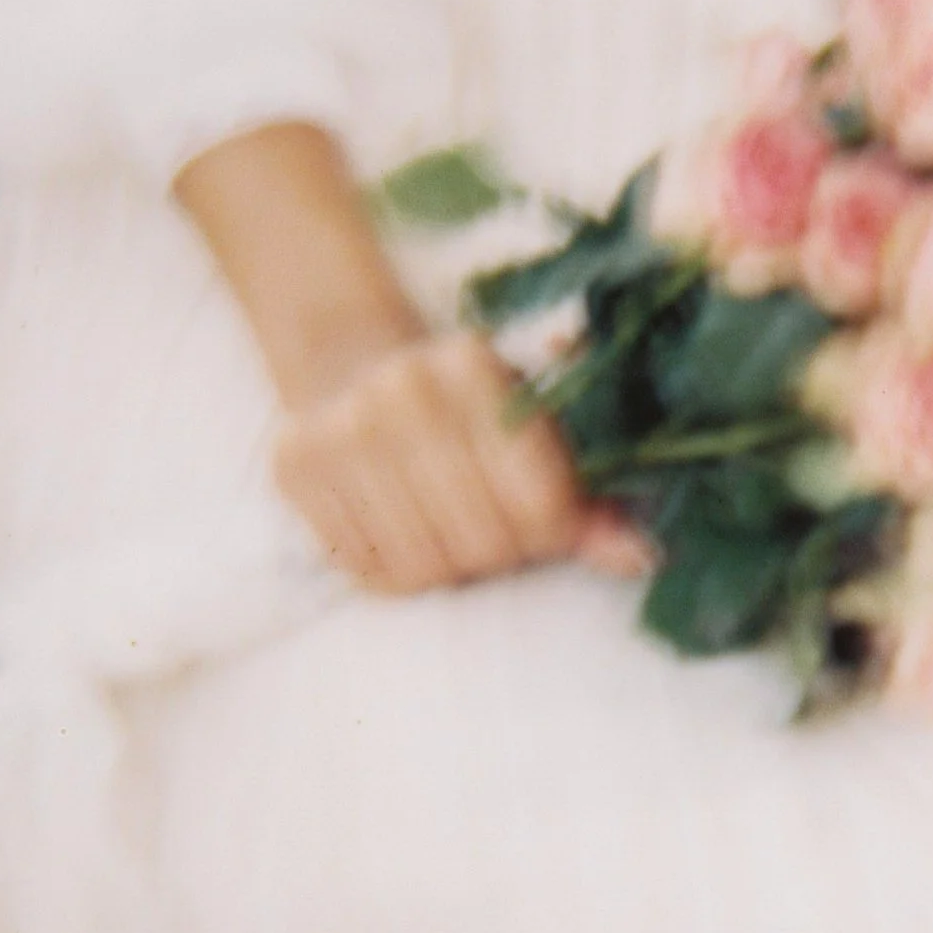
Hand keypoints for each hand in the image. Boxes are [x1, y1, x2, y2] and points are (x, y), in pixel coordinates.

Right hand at [273, 330, 587, 594]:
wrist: (351, 360)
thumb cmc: (466, 404)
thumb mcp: (534, 425)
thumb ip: (587, 495)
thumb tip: (639, 559)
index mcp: (470, 364)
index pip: (540, 505)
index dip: (554, 532)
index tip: (547, 520)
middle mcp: (398, 389)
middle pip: (483, 544)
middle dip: (502, 553)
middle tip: (495, 529)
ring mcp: (336, 428)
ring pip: (423, 568)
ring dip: (448, 566)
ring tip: (448, 528)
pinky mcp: (292, 468)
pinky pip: (366, 572)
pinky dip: (396, 570)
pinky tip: (402, 527)